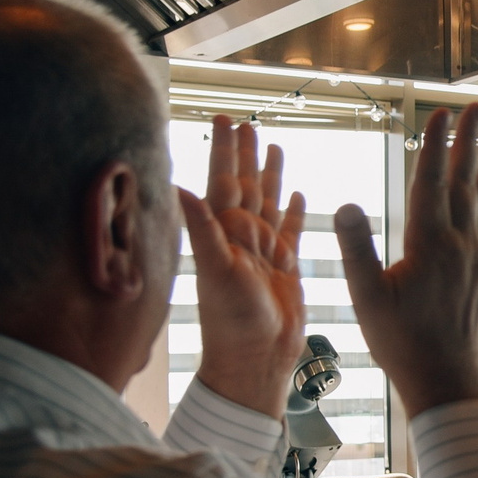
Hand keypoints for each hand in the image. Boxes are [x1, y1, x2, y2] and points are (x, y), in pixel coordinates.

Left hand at [179, 115, 306, 417]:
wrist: (255, 359)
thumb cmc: (230, 320)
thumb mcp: (215, 270)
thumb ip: (202, 227)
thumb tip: (179, 185)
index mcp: (222, 232)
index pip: (222, 179)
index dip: (223, 150)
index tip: (223, 118)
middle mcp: (241, 237)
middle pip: (245, 184)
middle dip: (245, 153)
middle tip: (246, 122)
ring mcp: (264, 251)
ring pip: (268, 201)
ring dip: (270, 174)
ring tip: (274, 145)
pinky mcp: (285, 267)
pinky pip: (291, 230)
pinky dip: (294, 212)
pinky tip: (298, 195)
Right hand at [335, 104, 477, 416]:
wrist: (446, 380)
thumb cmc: (400, 342)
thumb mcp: (366, 297)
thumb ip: (356, 249)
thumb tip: (345, 205)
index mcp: (427, 243)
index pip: (431, 180)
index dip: (435, 143)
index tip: (439, 111)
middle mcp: (460, 243)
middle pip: (465, 179)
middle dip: (468, 139)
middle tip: (476, 104)